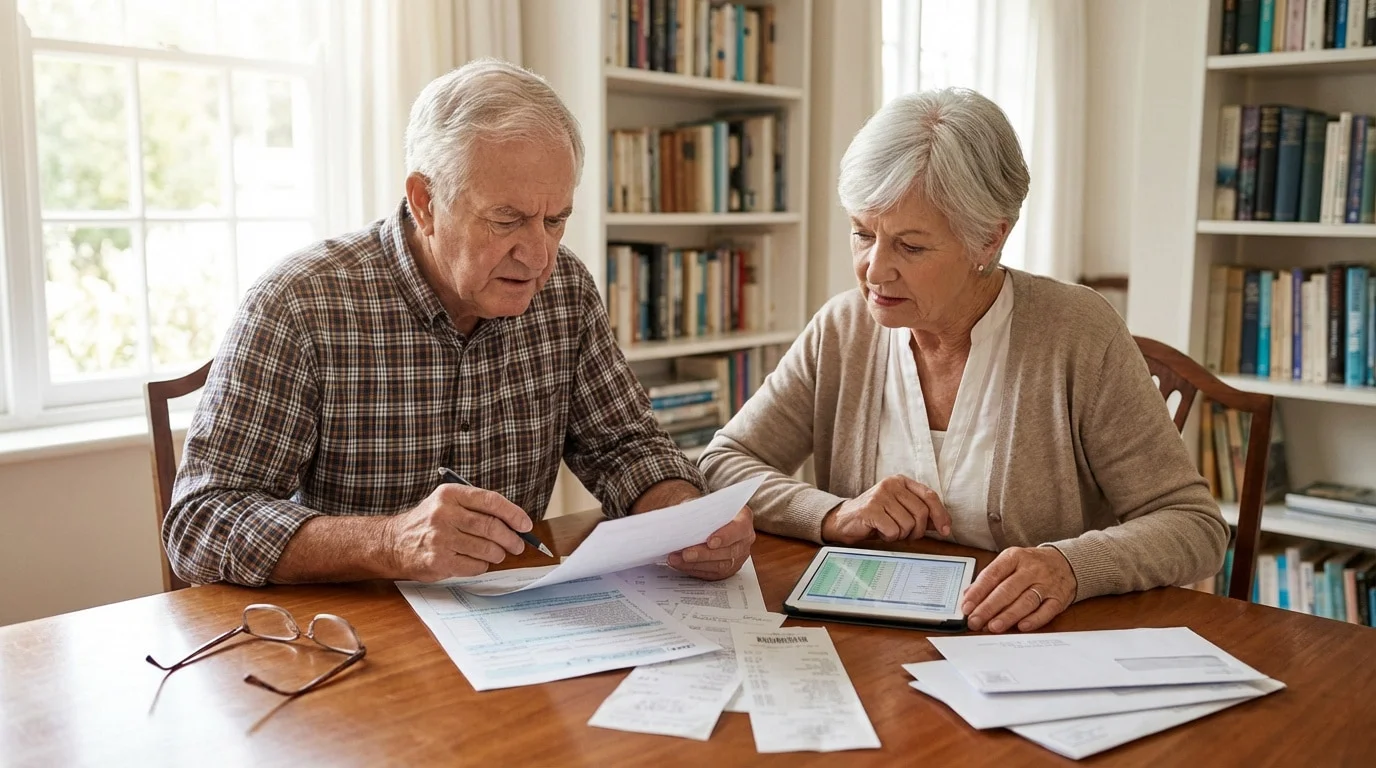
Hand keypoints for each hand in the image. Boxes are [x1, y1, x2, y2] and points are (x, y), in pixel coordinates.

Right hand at [383, 484, 532, 581]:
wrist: (392, 543)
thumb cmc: (428, 522)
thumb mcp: (447, 503)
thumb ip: (476, 508)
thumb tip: (515, 523)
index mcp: (450, 494)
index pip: (491, 501)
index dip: (513, 514)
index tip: (525, 525)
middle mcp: (444, 514)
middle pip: (491, 527)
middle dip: (511, 538)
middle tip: (518, 545)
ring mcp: (440, 539)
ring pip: (486, 549)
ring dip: (498, 554)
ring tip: (498, 554)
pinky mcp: (438, 561)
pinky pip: (474, 566)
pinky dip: (482, 565)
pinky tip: (477, 561)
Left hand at [667, 505, 755, 580]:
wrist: (709, 519)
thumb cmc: (707, 510)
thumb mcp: (703, 504)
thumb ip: (698, 511)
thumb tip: (683, 522)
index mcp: (743, 518)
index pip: (739, 529)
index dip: (726, 536)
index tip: (710, 542)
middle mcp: (745, 539)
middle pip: (728, 551)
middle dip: (704, 554)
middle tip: (685, 554)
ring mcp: (738, 556)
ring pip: (720, 566)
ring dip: (695, 564)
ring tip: (676, 559)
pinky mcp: (728, 569)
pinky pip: (712, 574)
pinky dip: (694, 569)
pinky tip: (680, 564)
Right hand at [820, 476, 952, 544]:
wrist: (843, 520)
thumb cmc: (875, 517)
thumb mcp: (900, 511)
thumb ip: (920, 515)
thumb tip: (944, 524)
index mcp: (901, 482)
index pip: (929, 496)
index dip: (941, 514)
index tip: (946, 530)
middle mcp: (891, 485)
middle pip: (921, 513)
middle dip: (917, 531)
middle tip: (906, 535)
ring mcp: (880, 496)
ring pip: (908, 524)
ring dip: (901, 535)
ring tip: (888, 531)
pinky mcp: (870, 510)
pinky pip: (893, 531)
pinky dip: (889, 537)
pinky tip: (879, 532)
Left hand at [961, 547, 1076, 632]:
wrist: (1065, 562)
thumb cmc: (1031, 565)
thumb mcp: (1009, 563)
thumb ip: (989, 578)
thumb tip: (967, 595)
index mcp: (1014, 557)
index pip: (992, 574)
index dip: (978, 592)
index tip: (966, 607)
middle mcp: (1031, 569)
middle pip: (1007, 590)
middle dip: (989, 608)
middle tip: (975, 621)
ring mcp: (1047, 584)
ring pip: (1025, 601)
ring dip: (1008, 616)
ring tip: (993, 627)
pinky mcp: (1059, 598)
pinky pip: (1047, 611)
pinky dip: (1034, 620)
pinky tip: (1021, 627)